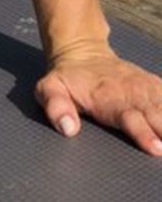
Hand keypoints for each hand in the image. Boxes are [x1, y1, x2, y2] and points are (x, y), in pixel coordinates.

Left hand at [34, 45, 161, 156]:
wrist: (83, 53)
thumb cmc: (68, 80)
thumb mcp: (50, 89)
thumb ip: (56, 106)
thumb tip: (67, 127)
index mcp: (110, 100)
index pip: (131, 118)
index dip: (143, 133)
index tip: (156, 148)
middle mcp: (133, 94)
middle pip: (156, 116)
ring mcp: (146, 89)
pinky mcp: (155, 87)